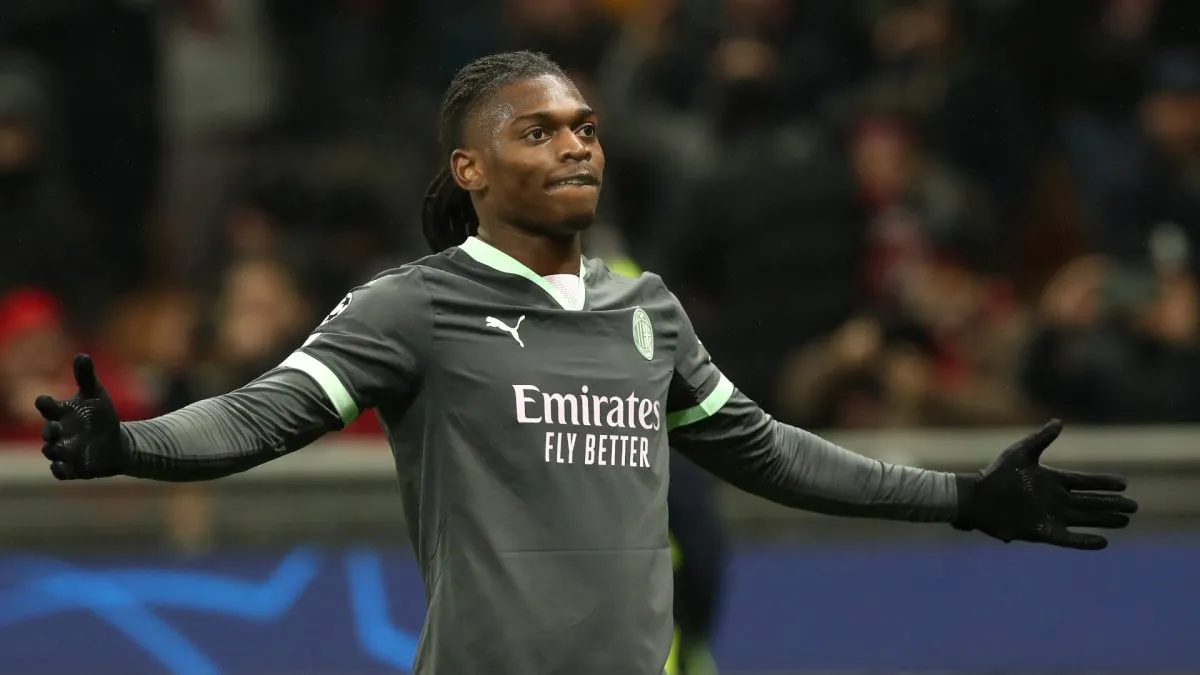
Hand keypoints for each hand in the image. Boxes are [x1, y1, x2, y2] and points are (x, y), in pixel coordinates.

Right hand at [36, 354, 124, 479]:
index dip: (44, 404)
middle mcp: (58, 433)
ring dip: (53, 450)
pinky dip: (59, 470)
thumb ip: (86, 377)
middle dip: (49, 430)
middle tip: (56, 428)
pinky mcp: (73, 468)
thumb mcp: (96, 396)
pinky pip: (60, 471)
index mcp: (61, 413)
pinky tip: (63, 467)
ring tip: (58, 448)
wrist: (114, 443)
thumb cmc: (100, 417)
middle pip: (47, 432)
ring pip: (51, 452)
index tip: (45, 401)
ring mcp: (64, 451)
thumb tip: (82, 355)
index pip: (46, 406)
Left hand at [953, 419, 1137, 549]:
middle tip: (1134, 506)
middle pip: (1090, 502)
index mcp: (1052, 480)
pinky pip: (1070, 538)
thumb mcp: (1020, 453)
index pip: (1085, 481)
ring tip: (1125, 521)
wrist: (977, 499)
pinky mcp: (1042, 533)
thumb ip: (1041, 439)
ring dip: (1105, 520)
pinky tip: (1104, 542)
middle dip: (1112, 503)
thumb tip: (1059, 422)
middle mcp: (1055, 499)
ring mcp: (1050, 516)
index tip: (1124, 483)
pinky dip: (1086, 541)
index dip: (1104, 482)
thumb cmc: (996, 474)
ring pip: (1085, 519)